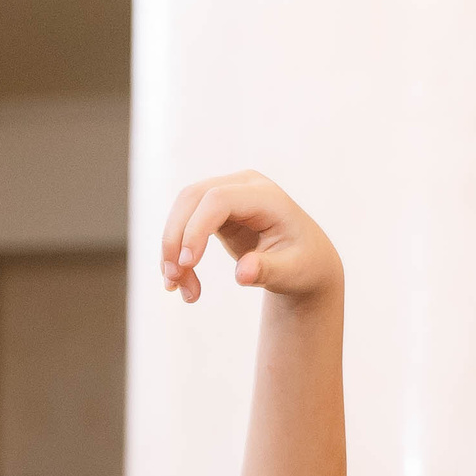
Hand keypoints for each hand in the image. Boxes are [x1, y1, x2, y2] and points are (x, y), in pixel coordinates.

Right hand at [161, 172, 342, 306]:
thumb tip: (242, 273)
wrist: (304, 260)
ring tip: (178, 289)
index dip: (196, 229)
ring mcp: (226, 194)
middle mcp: (242, 186)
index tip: (187, 266)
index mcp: (265, 196)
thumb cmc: (302, 264)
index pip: (218, 200)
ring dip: (171, 251)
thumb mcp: (292, 272)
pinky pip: (183, 224)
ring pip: (181, 211)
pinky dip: (176, 254)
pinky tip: (181, 282)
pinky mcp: (214, 210)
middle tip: (173, 282)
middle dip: (174, 239)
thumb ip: (268, 271)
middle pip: (191, 198)